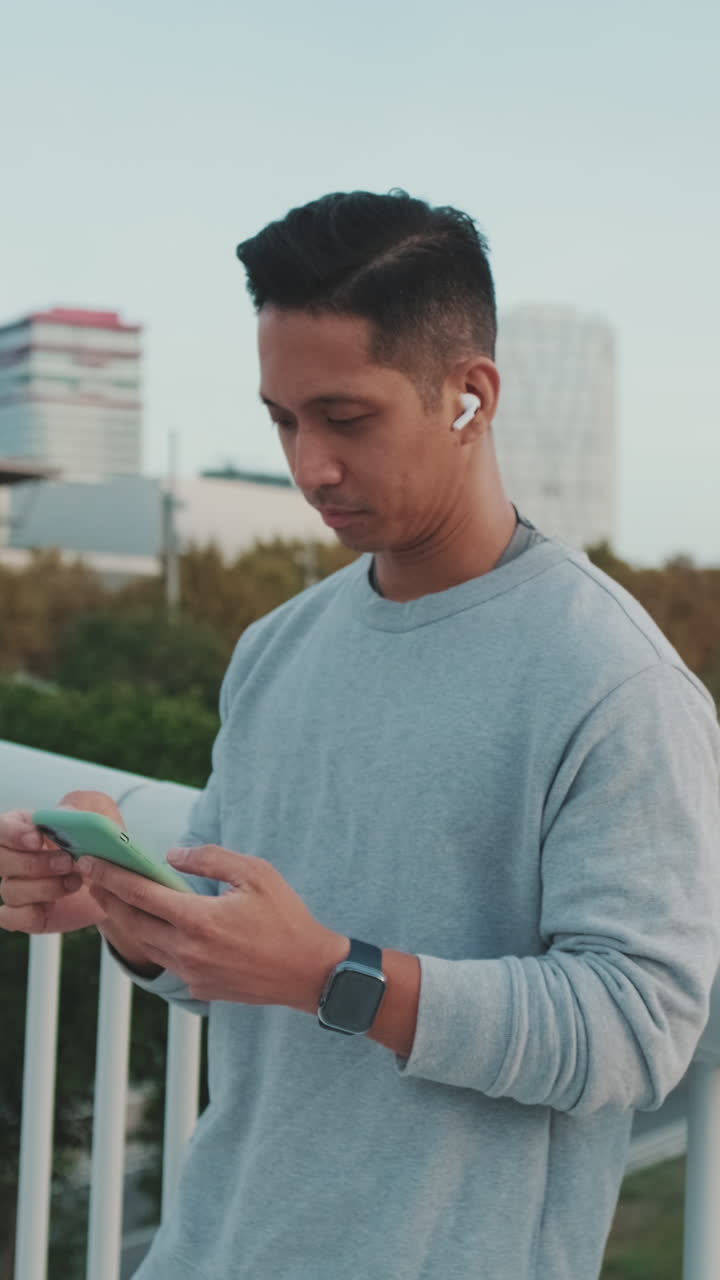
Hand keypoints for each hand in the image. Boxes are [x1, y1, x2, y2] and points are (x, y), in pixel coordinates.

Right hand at [0, 790, 120, 934]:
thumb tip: (64, 813)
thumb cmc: (102, 845)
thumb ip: (84, 806)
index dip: (13, 833)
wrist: (117, 882)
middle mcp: (17, 857)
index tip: (37, 840)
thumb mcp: (102, 815)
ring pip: (10, 889)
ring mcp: (20, 887)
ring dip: (44, 887)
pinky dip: (31, 913)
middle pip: (2, 859)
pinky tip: (55, 905)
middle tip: (67, 862)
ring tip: (76, 881)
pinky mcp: (27, 913)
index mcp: (28, 827)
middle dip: (35, 863)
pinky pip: (11, 917)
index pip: (2, 827)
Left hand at [80, 844, 348, 1011]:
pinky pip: (168, 961)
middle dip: (109, 897)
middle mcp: (188, 951)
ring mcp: (192, 974)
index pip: (140, 894)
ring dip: (127, 921)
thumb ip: (211, 859)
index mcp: (199, 920)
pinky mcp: (200, 988)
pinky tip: (155, 926)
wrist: (309, 972)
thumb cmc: (287, 917)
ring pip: (146, 945)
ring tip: (114, 898)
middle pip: (132, 922)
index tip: (90, 862)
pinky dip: (155, 941)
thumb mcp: (255, 873)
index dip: (111, 876)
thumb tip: (173, 855)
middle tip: (92, 876)